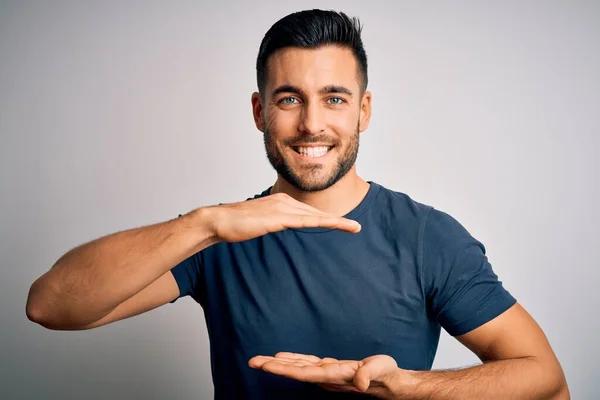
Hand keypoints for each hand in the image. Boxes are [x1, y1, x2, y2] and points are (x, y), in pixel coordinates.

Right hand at [207, 193, 360, 241]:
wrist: (218, 221)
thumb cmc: (234, 224)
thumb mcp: (258, 223)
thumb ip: (271, 223)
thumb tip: (276, 227)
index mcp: (280, 201)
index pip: (308, 211)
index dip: (325, 217)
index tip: (340, 223)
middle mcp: (284, 200)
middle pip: (316, 212)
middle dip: (337, 219)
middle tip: (356, 227)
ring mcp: (283, 207)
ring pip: (316, 216)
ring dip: (338, 222)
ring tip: (355, 228)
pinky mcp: (280, 217)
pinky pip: (308, 221)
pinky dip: (326, 223)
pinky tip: (338, 226)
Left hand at [248, 352, 397, 396]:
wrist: (388, 382)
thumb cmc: (385, 374)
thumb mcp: (380, 369)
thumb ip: (369, 374)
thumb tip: (360, 382)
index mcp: (334, 375)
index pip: (304, 373)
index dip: (285, 370)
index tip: (267, 366)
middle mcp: (326, 376)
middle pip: (295, 372)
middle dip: (274, 367)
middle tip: (253, 361)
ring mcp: (326, 373)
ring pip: (298, 368)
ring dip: (279, 364)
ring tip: (260, 360)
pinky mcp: (328, 368)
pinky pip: (306, 364)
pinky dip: (292, 360)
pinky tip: (283, 357)